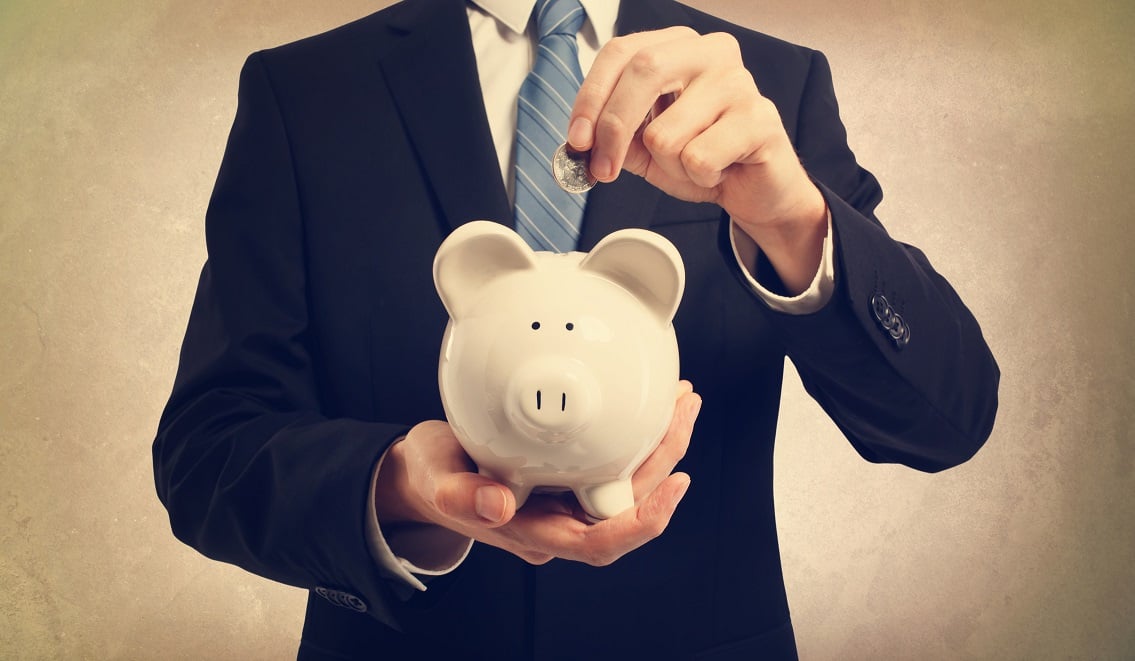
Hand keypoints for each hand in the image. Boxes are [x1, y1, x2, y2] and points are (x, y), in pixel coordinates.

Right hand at [374, 382, 701, 565]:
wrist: (427, 469)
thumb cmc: (432, 478)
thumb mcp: (437, 482)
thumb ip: (461, 496)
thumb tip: (498, 506)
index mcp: (537, 532)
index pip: (601, 542)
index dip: (644, 521)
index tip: (675, 484)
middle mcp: (562, 519)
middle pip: (630, 504)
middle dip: (665, 459)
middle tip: (684, 408)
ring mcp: (568, 495)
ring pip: (629, 480)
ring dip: (660, 442)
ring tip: (680, 399)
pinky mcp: (568, 470)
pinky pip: (615, 458)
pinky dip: (637, 431)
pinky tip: (648, 402)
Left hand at [567, 28, 827, 293]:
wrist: (755, 189)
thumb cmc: (702, 158)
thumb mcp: (644, 146)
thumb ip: (612, 136)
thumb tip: (579, 142)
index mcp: (678, 46)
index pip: (621, 52)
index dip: (591, 96)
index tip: (577, 138)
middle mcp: (711, 52)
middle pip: (643, 73)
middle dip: (613, 128)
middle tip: (604, 169)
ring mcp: (739, 82)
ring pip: (666, 131)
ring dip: (669, 165)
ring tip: (693, 165)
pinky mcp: (759, 118)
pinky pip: (698, 158)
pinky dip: (698, 177)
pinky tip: (717, 171)